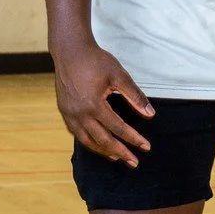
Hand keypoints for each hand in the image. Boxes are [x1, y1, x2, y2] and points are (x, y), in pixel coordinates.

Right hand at [52, 42, 153, 166]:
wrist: (70, 51)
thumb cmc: (96, 61)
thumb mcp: (119, 76)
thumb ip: (135, 96)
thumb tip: (150, 114)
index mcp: (93, 105)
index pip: (118, 128)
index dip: (133, 139)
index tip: (146, 147)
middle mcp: (79, 114)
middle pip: (102, 140)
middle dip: (120, 152)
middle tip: (134, 162)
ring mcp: (69, 114)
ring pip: (87, 141)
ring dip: (103, 151)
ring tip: (117, 157)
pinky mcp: (64, 111)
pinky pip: (76, 133)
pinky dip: (88, 142)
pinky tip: (97, 144)